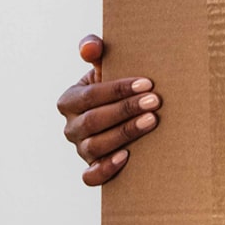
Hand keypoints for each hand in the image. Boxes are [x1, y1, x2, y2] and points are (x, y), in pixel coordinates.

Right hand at [55, 34, 160, 185]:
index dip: (117, 89)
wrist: (123, 117)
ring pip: (95, 146)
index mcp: (69, 101)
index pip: (91, 95)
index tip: (146, 83)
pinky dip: (105, 168)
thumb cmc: (114, 90)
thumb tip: (89, 47)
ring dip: (124, 133)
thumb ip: (94, 50)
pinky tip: (126, 157)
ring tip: (150, 121)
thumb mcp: (103, 67)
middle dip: (126, 110)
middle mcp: (71, 128)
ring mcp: (80, 150)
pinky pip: (91, 176)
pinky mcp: (91, 170)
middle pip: (94, 121)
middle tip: (154, 102)